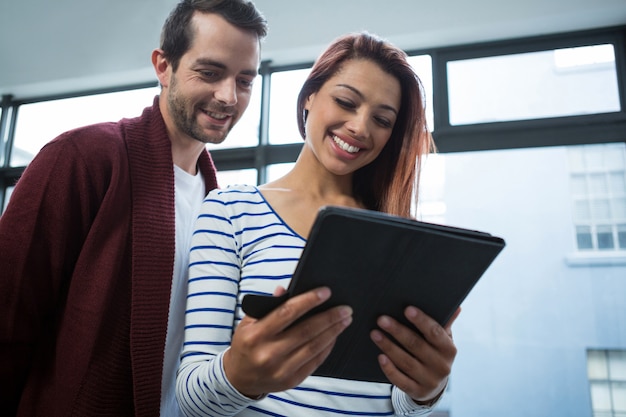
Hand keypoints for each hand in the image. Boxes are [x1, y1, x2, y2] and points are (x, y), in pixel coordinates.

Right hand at [224, 286, 352, 397]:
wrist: (239, 378)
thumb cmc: (246, 344)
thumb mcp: (248, 322)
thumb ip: (267, 305)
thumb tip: (286, 290)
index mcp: (256, 334)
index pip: (287, 313)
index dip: (309, 300)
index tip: (326, 292)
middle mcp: (268, 353)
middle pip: (306, 331)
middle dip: (329, 317)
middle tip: (345, 308)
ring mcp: (281, 369)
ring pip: (314, 346)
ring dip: (333, 331)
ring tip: (345, 320)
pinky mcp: (291, 380)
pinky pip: (315, 361)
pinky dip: (327, 347)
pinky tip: (334, 336)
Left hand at [370, 306, 459, 403]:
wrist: (436, 386)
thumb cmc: (436, 353)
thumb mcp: (443, 340)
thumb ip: (445, 323)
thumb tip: (456, 307)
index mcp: (449, 349)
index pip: (435, 333)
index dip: (421, 321)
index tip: (407, 309)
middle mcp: (441, 366)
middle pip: (416, 345)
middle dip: (398, 331)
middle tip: (382, 319)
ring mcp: (429, 381)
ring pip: (406, 362)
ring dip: (389, 346)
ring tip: (375, 333)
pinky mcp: (417, 391)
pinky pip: (400, 380)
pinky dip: (390, 369)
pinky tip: (380, 357)